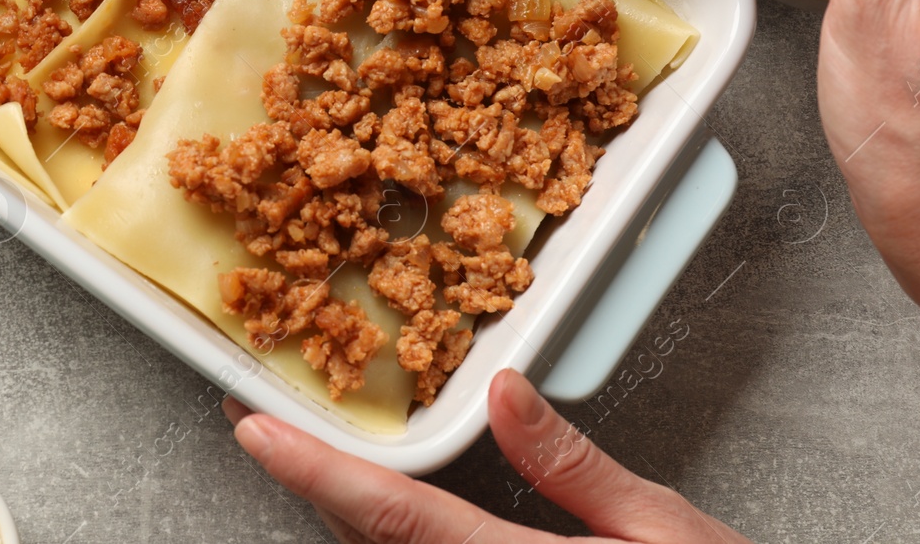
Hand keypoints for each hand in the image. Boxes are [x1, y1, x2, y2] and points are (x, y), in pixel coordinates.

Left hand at [225, 369, 749, 542]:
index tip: (254, 430)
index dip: (315, 469)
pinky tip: (376, 513)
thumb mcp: (665, 532)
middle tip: (261, 425)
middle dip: (312, 486)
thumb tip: (504, 391)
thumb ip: (573, 468)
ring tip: (304, 458)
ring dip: (342, 516)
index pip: (394, 513)